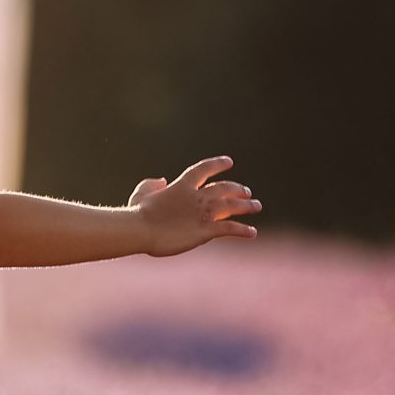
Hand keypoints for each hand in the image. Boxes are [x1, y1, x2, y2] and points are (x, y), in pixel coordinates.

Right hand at [130, 157, 259, 256]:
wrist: (140, 230)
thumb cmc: (137, 213)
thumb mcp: (141, 193)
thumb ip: (152, 184)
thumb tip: (162, 180)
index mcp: (182, 186)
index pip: (204, 169)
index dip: (218, 164)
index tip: (229, 161)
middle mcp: (197, 196)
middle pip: (225, 188)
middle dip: (238, 188)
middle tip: (247, 192)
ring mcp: (204, 213)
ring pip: (232, 205)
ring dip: (247, 205)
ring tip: (256, 206)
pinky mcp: (206, 230)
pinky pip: (230, 228)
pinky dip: (243, 230)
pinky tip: (252, 232)